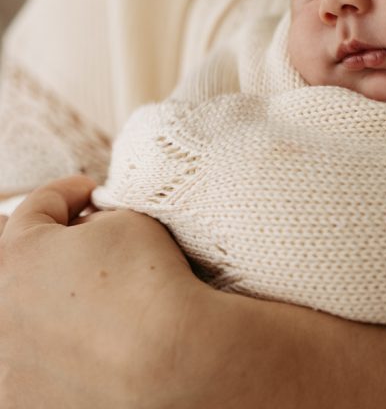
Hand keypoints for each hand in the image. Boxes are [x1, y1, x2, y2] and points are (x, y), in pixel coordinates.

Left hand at [0, 176, 200, 407]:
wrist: (174, 363)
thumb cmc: (149, 282)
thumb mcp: (123, 222)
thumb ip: (91, 222)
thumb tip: (86, 231)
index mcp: (12, 260)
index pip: (37, 210)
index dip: (69, 194)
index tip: (92, 193)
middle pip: (20, 269)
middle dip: (51, 251)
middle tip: (85, 245)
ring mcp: (7, 372)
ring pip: (24, 324)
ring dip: (50, 306)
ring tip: (92, 303)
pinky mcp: (26, 406)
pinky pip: (40, 370)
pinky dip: (60, 357)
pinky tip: (93, 350)